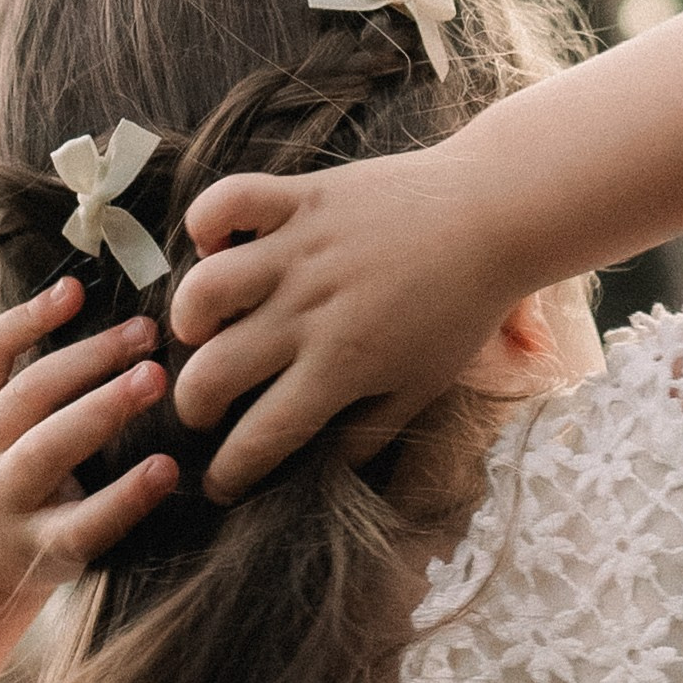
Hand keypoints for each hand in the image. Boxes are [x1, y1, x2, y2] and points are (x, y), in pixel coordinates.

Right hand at [0, 277, 178, 602]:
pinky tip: (165, 470)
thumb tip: (98, 302)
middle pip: (30, 394)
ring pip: (50, 449)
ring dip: (105, 408)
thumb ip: (35, 373)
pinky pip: (85, 522)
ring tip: (156, 380)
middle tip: (146, 332)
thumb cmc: (9, 464)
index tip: (75, 289)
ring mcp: (5, 503)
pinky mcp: (43, 549)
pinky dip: (126, 497)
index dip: (27, 318)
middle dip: (90, 358)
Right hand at [171, 147, 511, 499]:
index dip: (228, 473)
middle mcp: (307, 312)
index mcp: (340, 366)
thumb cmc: (462, 306)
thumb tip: (327, 469)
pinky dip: (205, 222)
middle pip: (212, 373)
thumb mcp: (423, 384)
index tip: (217, 484)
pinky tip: (215, 245)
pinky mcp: (300, 197)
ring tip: (202, 329)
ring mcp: (299, 251)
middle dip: (191, 408)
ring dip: (188, 319)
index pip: (261, 436)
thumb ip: (370, 431)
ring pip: (203, 291)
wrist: (494, 215)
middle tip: (203, 410)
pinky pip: (226, 201)